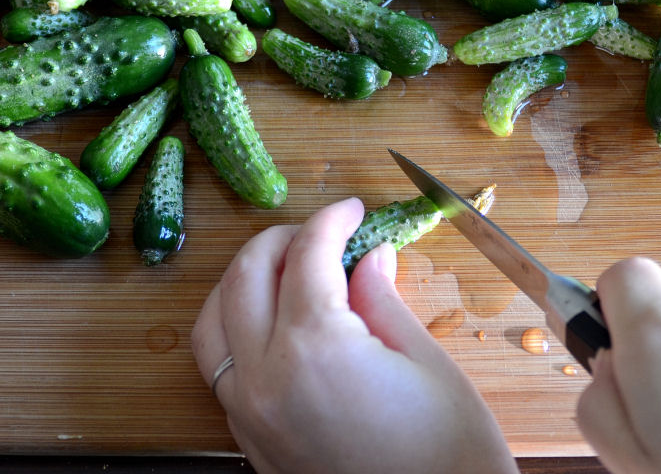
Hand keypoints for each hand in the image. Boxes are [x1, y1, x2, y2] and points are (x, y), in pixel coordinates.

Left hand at [191, 197, 517, 473]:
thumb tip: (368, 257)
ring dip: (243, 281)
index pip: (308, 256)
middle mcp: (266, 377)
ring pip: (213, 321)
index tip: (351, 210)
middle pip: (247, 277)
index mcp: (315, 348)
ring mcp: (249, 413)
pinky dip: (233, 328)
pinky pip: (218, 367)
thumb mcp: (426, 362)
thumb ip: (384, 299)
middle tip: (321, 231)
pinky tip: (270, 322)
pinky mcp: (248, 440)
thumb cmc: (448, 453)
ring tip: (285, 269)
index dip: (331, 221)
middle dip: (282, 239)